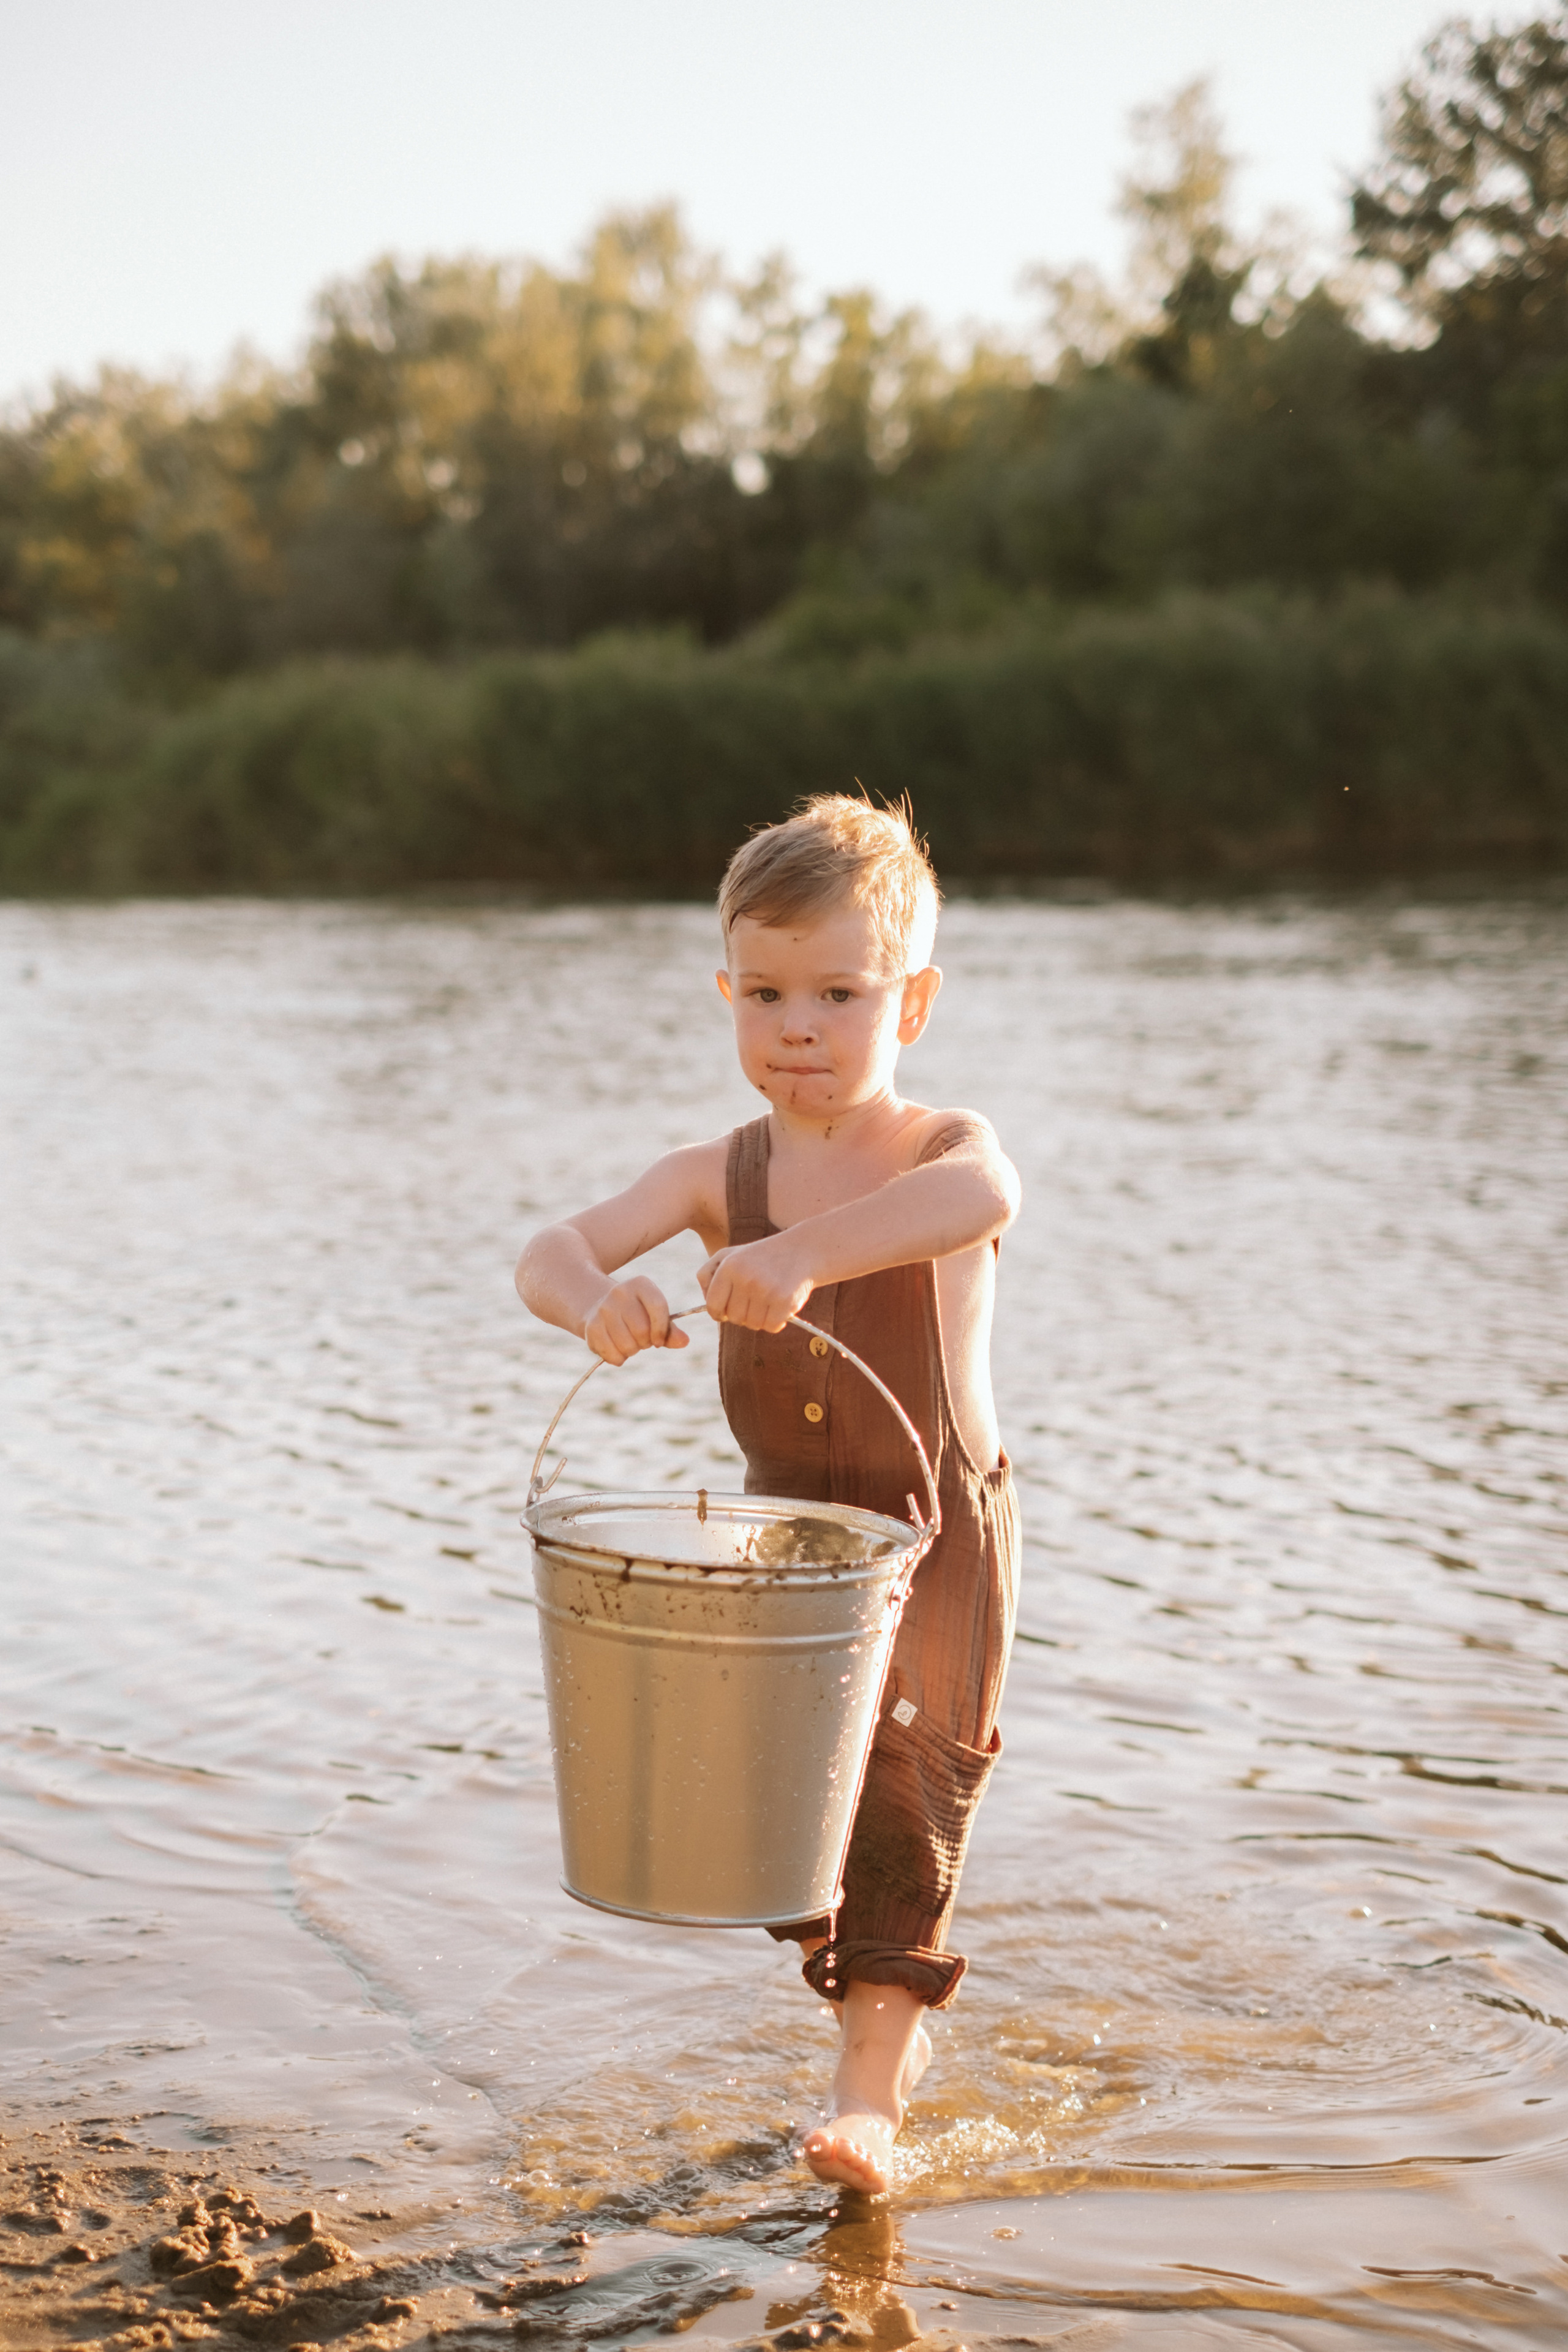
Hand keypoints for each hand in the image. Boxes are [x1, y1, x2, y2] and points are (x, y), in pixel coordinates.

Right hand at [581, 1277, 688, 1365]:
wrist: (597, 1306)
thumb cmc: (635, 1314)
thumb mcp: (653, 1316)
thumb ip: (670, 1330)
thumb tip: (684, 1341)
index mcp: (641, 1284)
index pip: (658, 1307)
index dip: (661, 1330)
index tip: (658, 1341)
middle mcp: (620, 1292)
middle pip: (641, 1330)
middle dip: (645, 1343)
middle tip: (640, 1340)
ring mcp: (603, 1309)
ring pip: (627, 1345)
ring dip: (631, 1351)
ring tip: (628, 1343)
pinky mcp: (591, 1326)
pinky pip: (611, 1354)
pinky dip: (617, 1359)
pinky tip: (615, 1349)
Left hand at [697, 1236, 814, 1331]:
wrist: (804, 1250)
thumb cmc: (762, 1257)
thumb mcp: (730, 1254)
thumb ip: (708, 1274)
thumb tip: (705, 1301)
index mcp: (729, 1266)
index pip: (713, 1305)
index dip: (718, 1313)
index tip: (726, 1312)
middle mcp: (745, 1277)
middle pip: (734, 1318)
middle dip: (742, 1314)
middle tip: (754, 1301)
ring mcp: (765, 1289)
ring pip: (752, 1324)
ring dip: (760, 1318)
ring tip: (768, 1300)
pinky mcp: (784, 1301)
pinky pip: (772, 1327)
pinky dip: (776, 1322)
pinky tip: (781, 1307)